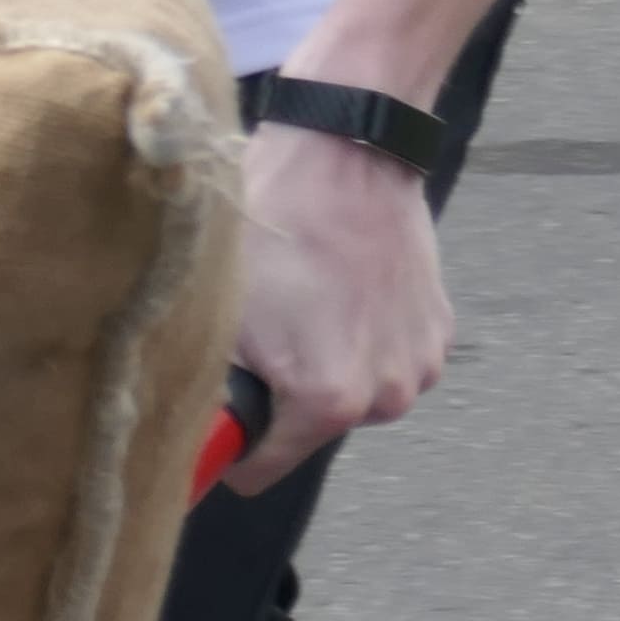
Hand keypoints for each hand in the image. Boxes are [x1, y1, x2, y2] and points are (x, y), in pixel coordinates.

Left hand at [222, 125, 448, 490]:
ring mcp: (419, 363)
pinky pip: (386, 357)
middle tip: (265, 332)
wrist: (347, 151)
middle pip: (308, 427)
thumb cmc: (276, 221)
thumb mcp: (220, 312)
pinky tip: (340, 287)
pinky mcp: (437, 331)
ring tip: (306, 301)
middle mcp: (385, 396)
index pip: (260, 469)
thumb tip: (181, 435)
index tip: (216, 417)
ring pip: (352, 390)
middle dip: (281, 394)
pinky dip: (362, 336)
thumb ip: (205, 387)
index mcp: (327, 402)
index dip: (228, 445)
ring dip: (327, 364)